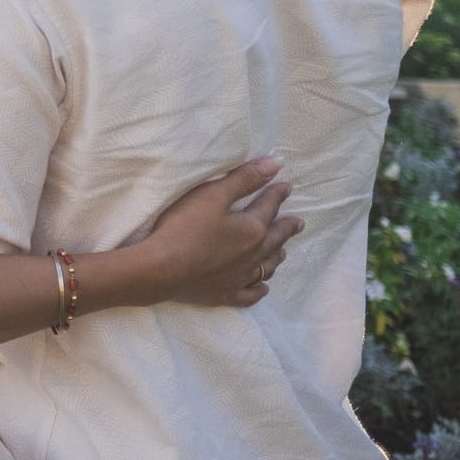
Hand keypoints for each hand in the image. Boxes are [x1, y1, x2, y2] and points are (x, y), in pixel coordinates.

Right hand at [136, 158, 303, 308]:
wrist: (162, 268)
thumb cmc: (185, 227)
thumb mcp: (213, 195)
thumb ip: (244, 179)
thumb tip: (276, 164)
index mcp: (253, 229)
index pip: (269, 207)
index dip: (277, 194)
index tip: (286, 187)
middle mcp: (253, 255)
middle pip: (276, 239)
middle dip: (287, 228)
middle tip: (298, 223)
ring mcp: (241, 277)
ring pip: (268, 266)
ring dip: (277, 256)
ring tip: (282, 251)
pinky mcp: (226, 295)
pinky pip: (251, 294)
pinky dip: (260, 289)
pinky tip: (263, 287)